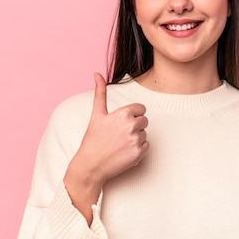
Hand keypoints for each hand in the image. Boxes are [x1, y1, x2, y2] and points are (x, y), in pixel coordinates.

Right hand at [64, 73, 148, 221]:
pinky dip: (138, 149)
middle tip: (119, 134)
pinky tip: (124, 151)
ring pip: (145, 134)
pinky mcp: (139, 154)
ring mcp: (136, 140)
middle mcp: (131, 126)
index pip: (141, 108)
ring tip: (120, 143)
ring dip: (136, 138)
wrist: (91, 164)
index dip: (132, 115)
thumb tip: (97, 74)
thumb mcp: (96, 114)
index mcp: (123, 113)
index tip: (122, 122)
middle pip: (144, 121)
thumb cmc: (92, 139)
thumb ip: (100, 92)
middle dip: (135, 126)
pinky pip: (146, 146)